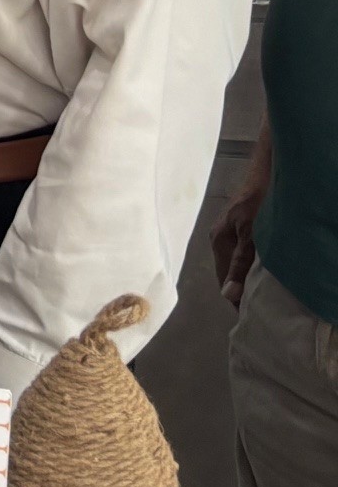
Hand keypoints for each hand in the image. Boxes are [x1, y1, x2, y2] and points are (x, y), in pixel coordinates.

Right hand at [213, 184, 259, 307]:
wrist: (269, 170)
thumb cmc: (259, 201)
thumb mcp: (252, 234)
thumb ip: (241, 264)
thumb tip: (228, 295)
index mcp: (218, 241)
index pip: (224, 280)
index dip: (236, 298)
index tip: (253, 315)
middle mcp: (219, 238)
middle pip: (228, 273)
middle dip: (240, 289)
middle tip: (262, 307)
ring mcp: (229, 231)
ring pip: (236, 263)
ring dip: (247, 277)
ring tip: (264, 291)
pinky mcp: (240, 226)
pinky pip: (243, 254)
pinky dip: (251, 265)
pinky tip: (263, 269)